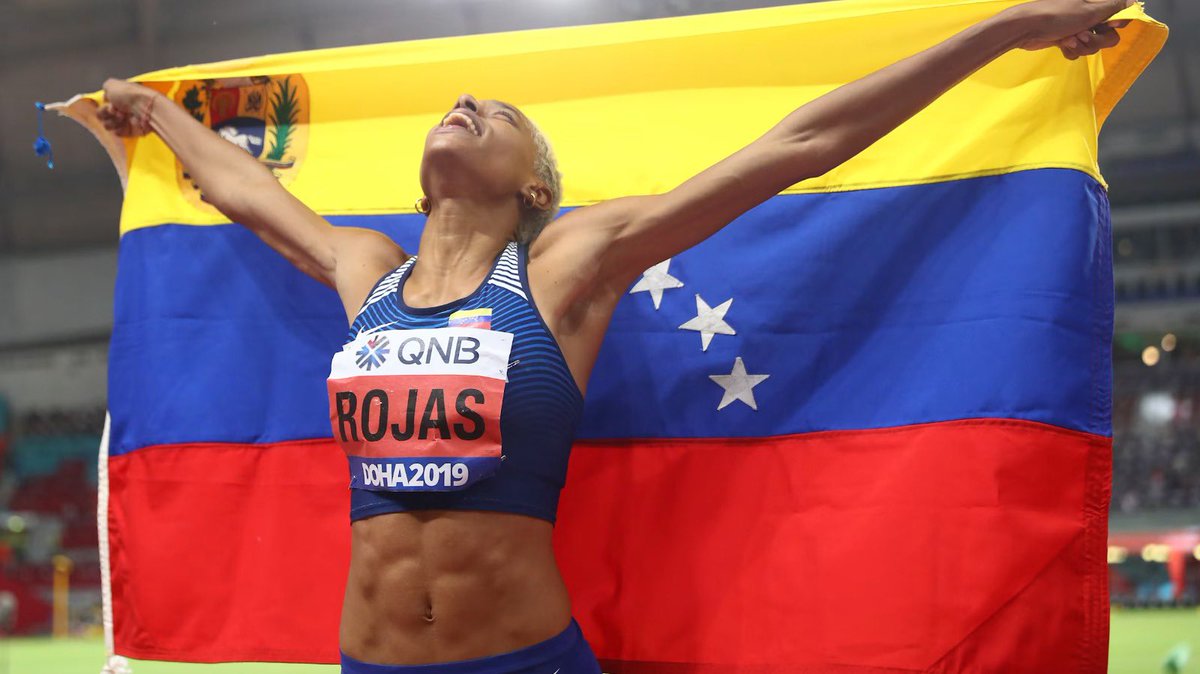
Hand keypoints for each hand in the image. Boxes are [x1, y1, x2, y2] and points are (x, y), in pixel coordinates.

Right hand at [97, 78, 157, 136]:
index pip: (102, 106)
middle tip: (116, 111)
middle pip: (102, 116)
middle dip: (106, 113)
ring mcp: (126, 121)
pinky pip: (118, 133)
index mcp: (119, 98)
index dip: (103, 106)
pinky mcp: (131, 131)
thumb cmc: (130, 95)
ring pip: (108, 125)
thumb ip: (106, 88)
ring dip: (112, 121)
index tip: (110, 104)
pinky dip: (120, 129)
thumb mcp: (112, 84)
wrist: (147, 108)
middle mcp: (122, 109)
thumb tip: (106, 96)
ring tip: (123, 117)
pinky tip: (127, 125)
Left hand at [1013, 0, 1133, 58]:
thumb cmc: (1057, 16)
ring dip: (1082, 45)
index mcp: (1097, 2)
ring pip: (1093, 45)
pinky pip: (1079, 50)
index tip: (1109, 25)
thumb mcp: (1090, 10)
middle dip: (1097, 39)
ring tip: (1069, 40)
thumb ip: (1114, 7)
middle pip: (1109, 34)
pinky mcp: (1067, 39)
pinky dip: (1071, 49)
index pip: (1121, 13)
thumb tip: (1133, 3)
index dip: (1117, 22)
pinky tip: (1062, 44)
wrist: (1026, 28)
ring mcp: (1078, 27)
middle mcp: (1090, 13)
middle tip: (1083, 35)